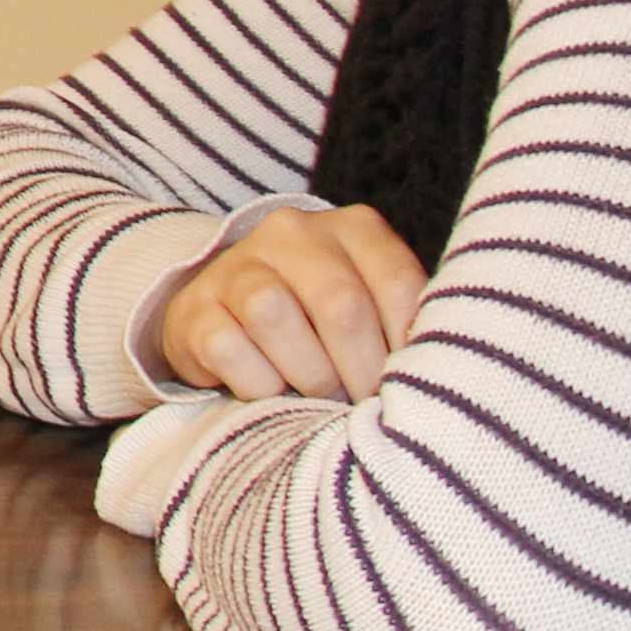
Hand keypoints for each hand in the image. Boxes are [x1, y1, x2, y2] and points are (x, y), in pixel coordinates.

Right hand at [157, 203, 427, 403]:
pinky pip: (230, 350)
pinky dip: (257, 384)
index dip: (407, 345)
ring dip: (307, 375)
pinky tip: (269, 387)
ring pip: (276, 318)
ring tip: (317, 392)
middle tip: (362, 401)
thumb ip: (402, 322)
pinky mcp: (195, 307)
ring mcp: (238, 266)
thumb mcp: (370, 304)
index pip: (398, 283)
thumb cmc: (319, 321)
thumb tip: (435, 371)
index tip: (406, 382)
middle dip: (359, 370)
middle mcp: (293, 232)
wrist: (227, 314)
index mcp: (353, 228)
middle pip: (340, 305)